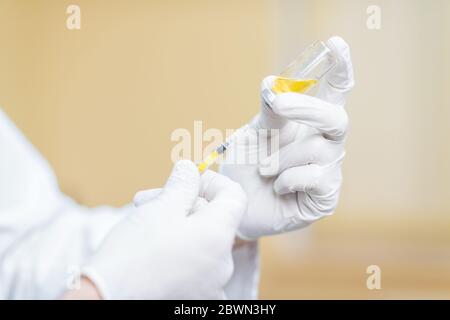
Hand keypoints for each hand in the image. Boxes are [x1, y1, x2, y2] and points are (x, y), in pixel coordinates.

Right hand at [82, 160, 246, 298]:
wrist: (108, 298)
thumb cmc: (134, 254)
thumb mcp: (160, 208)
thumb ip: (183, 184)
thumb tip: (192, 170)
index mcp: (219, 235)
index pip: (235, 197)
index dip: (213, 182)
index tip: (190, 180)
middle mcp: (223, 262)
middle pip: (214, 219)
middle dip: (184, 203)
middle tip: (151, 199)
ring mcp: (211, 283)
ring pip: (201, 240)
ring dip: (178, 225)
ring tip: (145, 220)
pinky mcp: (197, 296)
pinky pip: (196, 264)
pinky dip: (180, 249)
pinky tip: (154, 247)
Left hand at [220, 36, 353, 239]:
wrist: (235, 206)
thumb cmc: (245, 167)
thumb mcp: (253, 135)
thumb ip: (269, 114)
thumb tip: (273, 84)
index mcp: (309, 124)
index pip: (334, 93)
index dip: (340, 69)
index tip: (336, 43)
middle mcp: (324, 144)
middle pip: (336, 118)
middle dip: (307, 109)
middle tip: (277, 105)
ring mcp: (329, 170)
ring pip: (317, 150)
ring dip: (281, 157)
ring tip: (263, 169)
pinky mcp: (326, 196)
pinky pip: (315, 177)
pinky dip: (287, 179)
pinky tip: (277, 187)